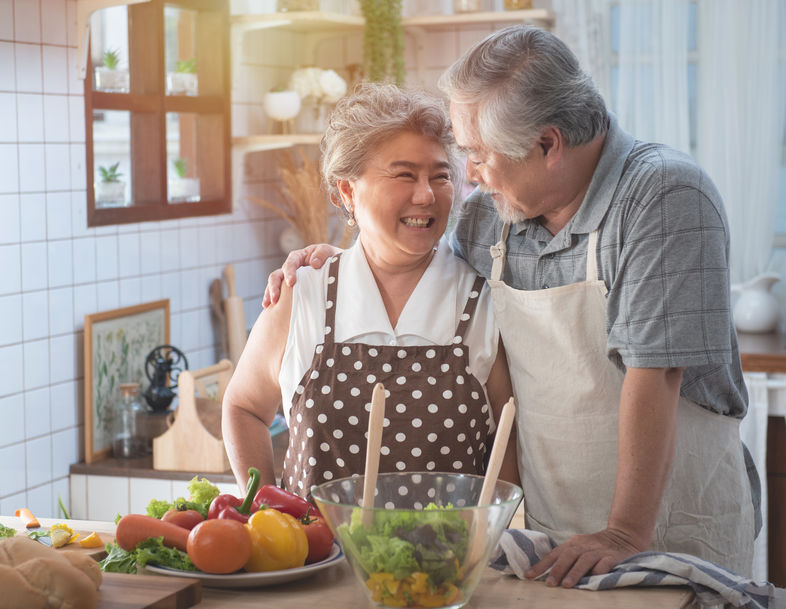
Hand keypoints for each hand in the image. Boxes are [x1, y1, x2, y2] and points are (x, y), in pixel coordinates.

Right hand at [262, 244, 339, 306]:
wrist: (338, 269)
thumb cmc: (333, 259)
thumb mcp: (329, 252)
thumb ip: (322, 254)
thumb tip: (313, 263)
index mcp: (299, 257)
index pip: (290, 263)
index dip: (289, 272)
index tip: (291, 283)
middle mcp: (291, 268)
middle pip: (277, 275)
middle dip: (274, 286)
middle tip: (276, 298)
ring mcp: (288, 279)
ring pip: (274, 284)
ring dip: (270, 294)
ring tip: (268, 304)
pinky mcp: (290, 289)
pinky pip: (279, 294)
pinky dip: (272, 299)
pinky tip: (269, 308)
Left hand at [525, 528, 643, 587]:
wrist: (623, 535)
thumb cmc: (595, 546)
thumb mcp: (579, 548)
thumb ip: (566, 558)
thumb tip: (547, 575)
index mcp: (573, 544)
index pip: (554, 554)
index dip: (541, 565)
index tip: (529, 575)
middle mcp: (584, 546)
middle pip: (568, 556)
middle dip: (557, 570)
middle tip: (549, 584)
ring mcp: (598, 551)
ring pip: (584, 560)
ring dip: (575, 572)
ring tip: (567, 585)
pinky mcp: (613, 557)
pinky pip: (605, 564)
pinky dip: (598, 571)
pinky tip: (593, 579)